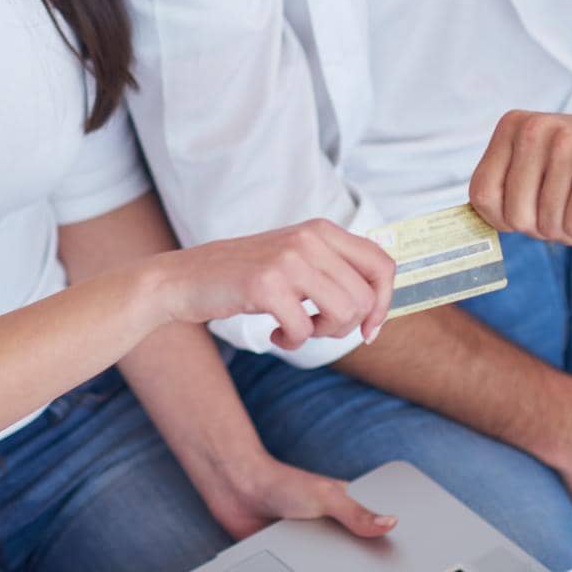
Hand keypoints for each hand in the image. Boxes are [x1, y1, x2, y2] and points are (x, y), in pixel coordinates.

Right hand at [160, 219, 395, 349]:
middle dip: (345, 326)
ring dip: (321, 334)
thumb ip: (335, 269)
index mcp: (322, 230)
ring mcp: (288, 259)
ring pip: (343, 313)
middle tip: (315, 327)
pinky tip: (274, 332)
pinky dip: (292, 341)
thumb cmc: (246, 276)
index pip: (383, 264)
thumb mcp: (297, 258)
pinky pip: (303, 330)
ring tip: (297, 327)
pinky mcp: (266, 284)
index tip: (368, 328)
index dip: (384, 303)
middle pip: (365, 298)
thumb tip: (379, 305)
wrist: (186, 278)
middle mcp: (310, 238)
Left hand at [192, 447, 397, 543]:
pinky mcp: (291, 562)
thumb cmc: (281, 483)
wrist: (236, 490)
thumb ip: (357, 513)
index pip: (374, 533)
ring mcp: (311, 547)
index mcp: (346, 509)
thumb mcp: (325, 497)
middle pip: (354, 558)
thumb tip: (392, 523)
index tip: (402, 568)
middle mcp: (331, 529)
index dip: (387, 550)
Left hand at [468, 108, 571, 244]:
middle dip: (545, 228)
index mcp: (513, 127)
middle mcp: (534, 130)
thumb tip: (469, 225)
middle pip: (514, 217)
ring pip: (548, 226)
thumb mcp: (540, 163)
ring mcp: (565, 145)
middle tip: (571, 207)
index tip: (535, 210)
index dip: (506, 219)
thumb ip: (508, 186)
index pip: (482, 195)